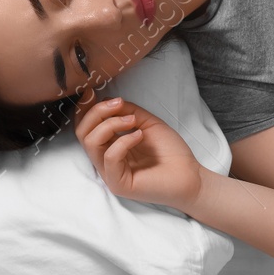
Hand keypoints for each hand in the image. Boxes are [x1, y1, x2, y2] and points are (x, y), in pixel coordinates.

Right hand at [74, 90, 202, 211]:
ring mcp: (110, 172)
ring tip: (132, 121)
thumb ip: (126, 112)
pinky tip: (139, 136)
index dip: (85, 108)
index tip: (93, 91)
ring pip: (91, 143)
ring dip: (110, 124)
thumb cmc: (170, 151)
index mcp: (109, 145)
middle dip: (96, 112)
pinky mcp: (118, 183)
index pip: (85, 127)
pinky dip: (123, 141)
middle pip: (83, 133)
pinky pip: (110, 157)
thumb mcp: (146, 123)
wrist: (190, 174)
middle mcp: (105, 159)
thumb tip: (106, 100)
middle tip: (117, 104)